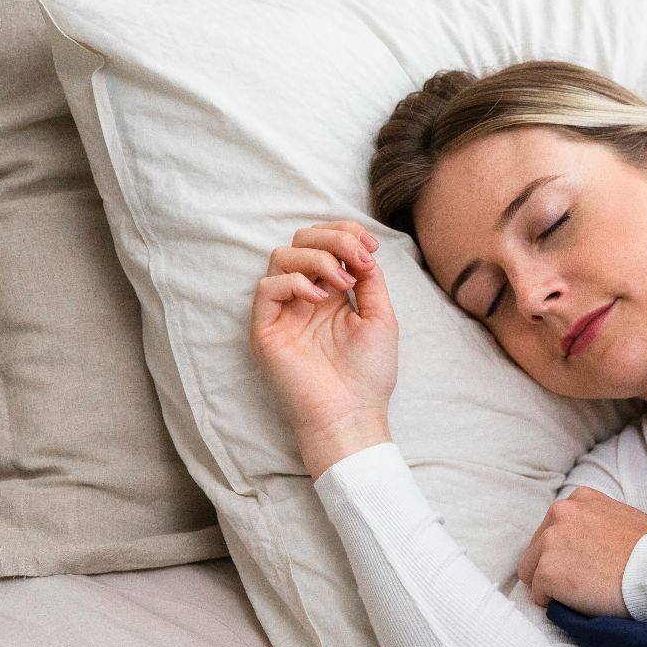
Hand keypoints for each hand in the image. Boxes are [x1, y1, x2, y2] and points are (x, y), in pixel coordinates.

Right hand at [249, 220, 398, 473]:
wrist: (352, 413)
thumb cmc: (369, 374)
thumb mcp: (380, 316)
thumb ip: (370, 279)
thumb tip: (361, 249)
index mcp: (332, 292)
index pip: (326, 243)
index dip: (346, 233)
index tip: (371, 245)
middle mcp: (305, 296)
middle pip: (301, 240)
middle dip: (332, 238)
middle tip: (357, 258)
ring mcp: (284, 311)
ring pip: (281, 256)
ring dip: (316, 258)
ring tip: (340, 284)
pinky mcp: (266, 329)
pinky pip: (267, 287)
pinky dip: (294, 282)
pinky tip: (318, 298)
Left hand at [516, 486, 646, 617]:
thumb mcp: (625, 516)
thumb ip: (600, 519)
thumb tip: (594, 537)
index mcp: (579, 499)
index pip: (554, 526)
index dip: (566, 549)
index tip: (581, 562)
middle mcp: (560, 514)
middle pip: (537, 547)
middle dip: (553, 565)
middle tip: (579, 582)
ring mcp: (550, 542)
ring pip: (531, 571)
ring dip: (550, 584)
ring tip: (578, 594)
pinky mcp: (547, 571)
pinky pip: (538, 594)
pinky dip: (553, 603)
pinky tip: (578, 603)